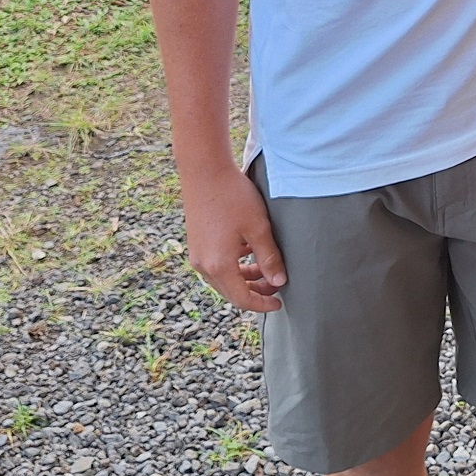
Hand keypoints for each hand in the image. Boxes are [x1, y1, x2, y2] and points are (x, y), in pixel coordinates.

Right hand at [180, 162, 286, 311]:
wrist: (204, 171)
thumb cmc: (233, 196)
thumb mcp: (258, 227)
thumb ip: (269, 257)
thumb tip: (279, 283)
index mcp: (219, 266)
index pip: (242, 299)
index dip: (262, 305)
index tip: (279, 303)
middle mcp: (203, 265)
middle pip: (231, 292)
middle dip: (254, 292)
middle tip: (276, 286)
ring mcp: (197, 254)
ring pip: (223, 279)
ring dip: (244, 278)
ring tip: (265, 268)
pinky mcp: (196, 243)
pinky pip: (215, 265)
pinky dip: (233, 266)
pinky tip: (248, 251)